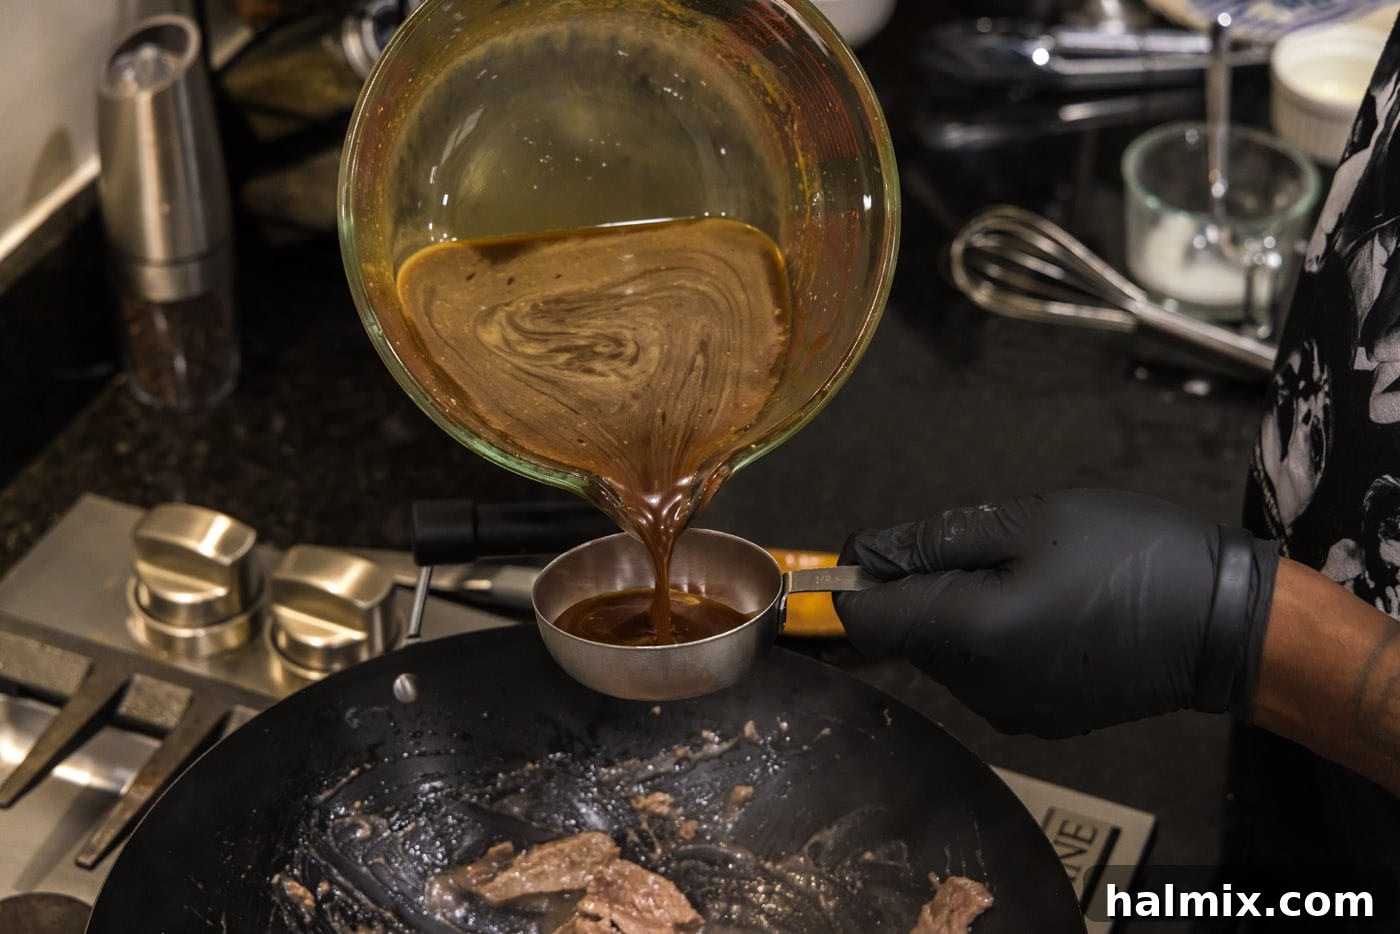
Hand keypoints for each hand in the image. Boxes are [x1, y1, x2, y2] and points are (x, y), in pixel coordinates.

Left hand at [833, 490, 1279, 736]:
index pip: (866, 621)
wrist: (1225, 623)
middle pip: (906, 637)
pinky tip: (1046, 613)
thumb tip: (864, 554)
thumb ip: (935, 540)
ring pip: (945, 656)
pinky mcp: (1039, 723)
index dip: (859, 580)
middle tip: (990, 550)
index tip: (887, 548)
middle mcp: (980, 688)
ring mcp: (1010, 714)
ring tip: (1030, 578)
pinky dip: (994, 641)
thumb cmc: (1131, 555)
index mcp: (972, 635)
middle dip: (924, 590)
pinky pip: (984, 675)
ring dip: (960, 615)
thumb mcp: (1030, 521)